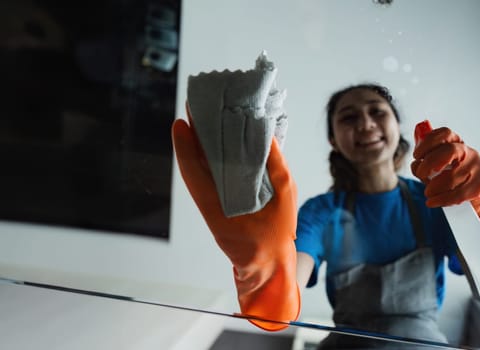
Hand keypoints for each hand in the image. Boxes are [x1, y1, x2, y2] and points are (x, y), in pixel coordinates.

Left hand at [171, 103, 299, 329]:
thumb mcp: (285, 198)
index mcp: (218, 206)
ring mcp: (216, 205)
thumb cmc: (277, 236)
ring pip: (203, 170)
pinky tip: (220, 143)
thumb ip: (276, 167)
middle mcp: (211, 204)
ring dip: (203, 145)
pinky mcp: (223, 205)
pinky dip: (214, 159)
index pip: (194, 171)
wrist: (269, 266)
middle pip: (196, 165)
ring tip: (206, 119)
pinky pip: (213, 178)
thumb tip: (268, 138)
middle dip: (194, 137)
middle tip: (196, 108)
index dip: (185, 146)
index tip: (181, 122)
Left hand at [411, 120, 479, 213]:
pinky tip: (432, 202)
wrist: (474, 196)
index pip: (445, 133)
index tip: (416, 155)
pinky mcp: (479, 187)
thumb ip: (424, 164)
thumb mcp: (436, 168)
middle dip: (430, 162)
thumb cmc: (450, 177)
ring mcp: (477, 169)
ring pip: (452, 177)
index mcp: (457, 144)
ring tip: (427, 192)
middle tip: (420, 173)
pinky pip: (458, 194)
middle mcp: (469, 153)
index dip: (428, 142)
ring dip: (434, 187)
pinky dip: (441, 199)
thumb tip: (415, 165)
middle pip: (450, 151)